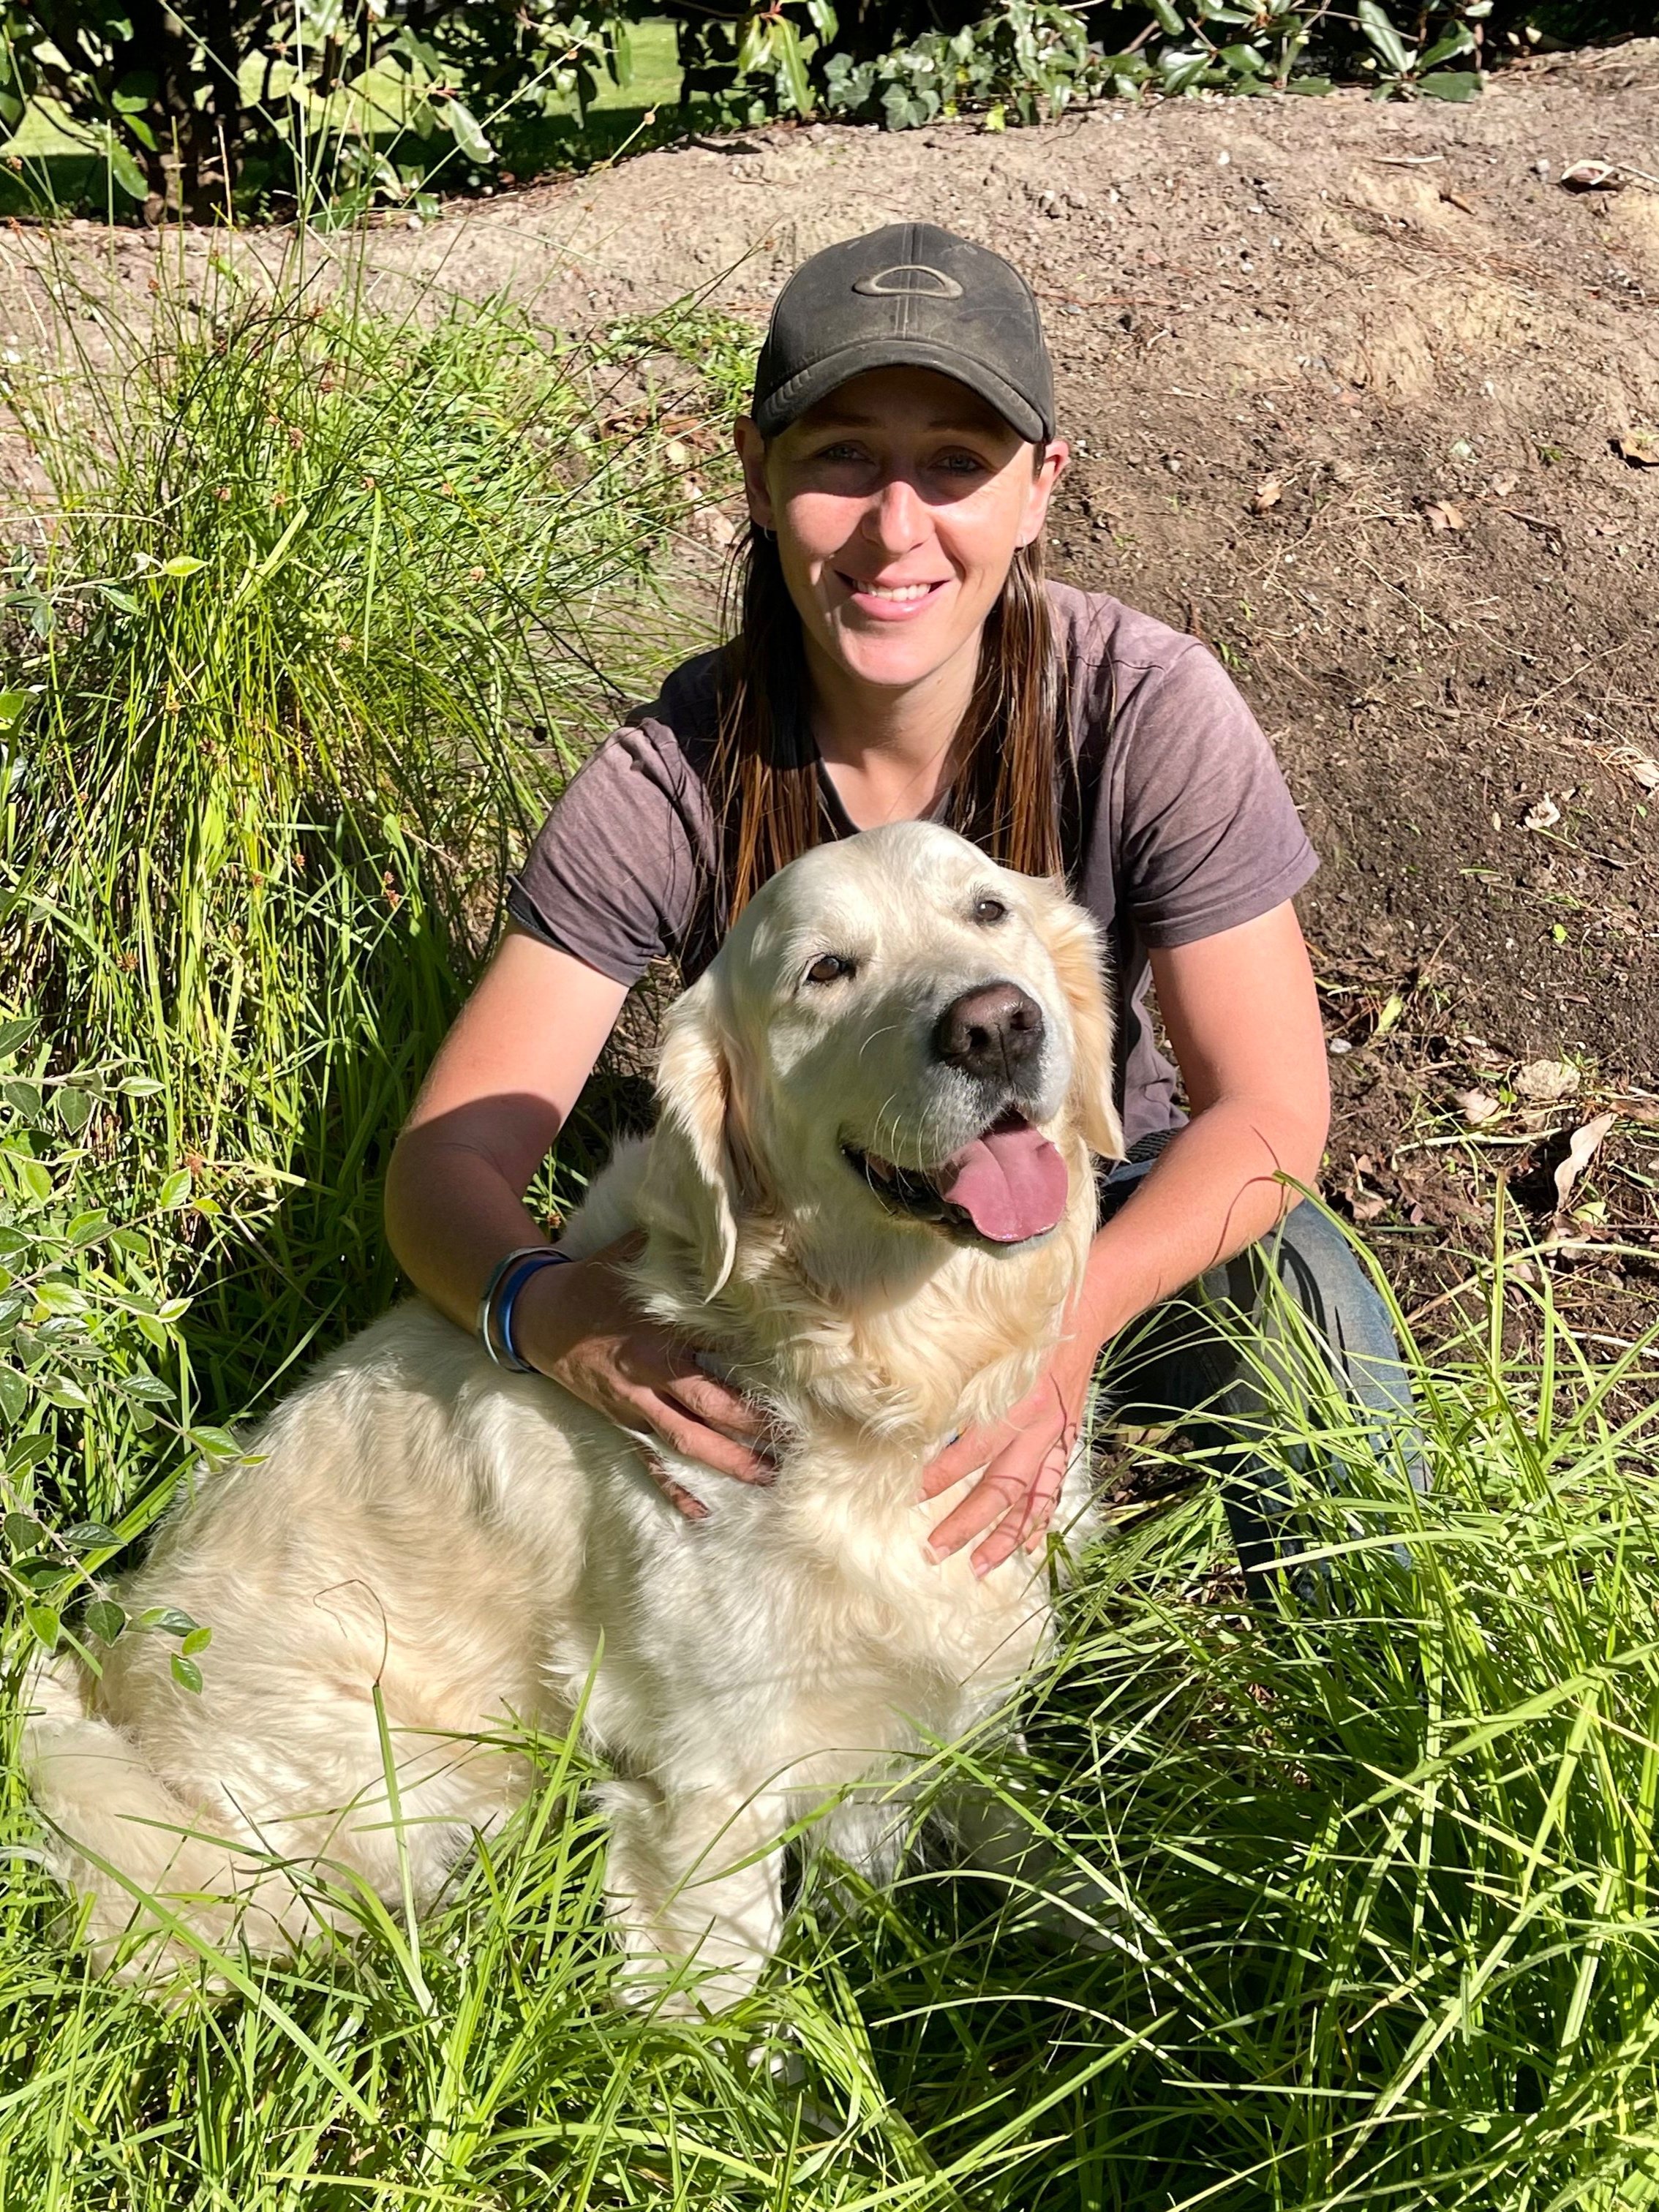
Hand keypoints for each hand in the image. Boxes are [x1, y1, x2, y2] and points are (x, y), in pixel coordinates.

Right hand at [514, 1234, 772, 1519]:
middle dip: (753, 1433)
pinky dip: (673, 1488)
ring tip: (769, 1479)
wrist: (537, 1316)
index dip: (756, 1387)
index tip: (798, 1398)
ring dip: (728, 1463)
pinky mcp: (621, 1423)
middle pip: (708, 1413)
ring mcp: (633, 1408)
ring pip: (685, 1443)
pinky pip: (649, 1462)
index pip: (716, 1368)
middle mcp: (648, 1379)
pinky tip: (699, 1513)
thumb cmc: (593, 1283)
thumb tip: (731, 1226)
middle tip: (797, 1448)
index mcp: (657, 1340)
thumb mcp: (634, 1255)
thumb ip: (682, 1247)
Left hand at [920, 1337, 1096, 1575]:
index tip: (909, 1497)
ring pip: (1031, 1500)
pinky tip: (1028, 1548)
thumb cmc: (1025, 1325)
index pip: (971, 1451)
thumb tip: (919, 1418)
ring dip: (1005, 1537)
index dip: (940, 1476)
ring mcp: (1058, 1439)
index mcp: (1017, 1402)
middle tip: (934, 1551)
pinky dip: (1041, 1520)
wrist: (1084, 1310)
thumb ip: (961, 1384)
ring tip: (979, 1567)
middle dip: (967, 1522)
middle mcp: (1040, 1427)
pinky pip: (1054, 1489)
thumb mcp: (989, 1346)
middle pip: (1001, 1488)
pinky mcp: (1067, 1441)